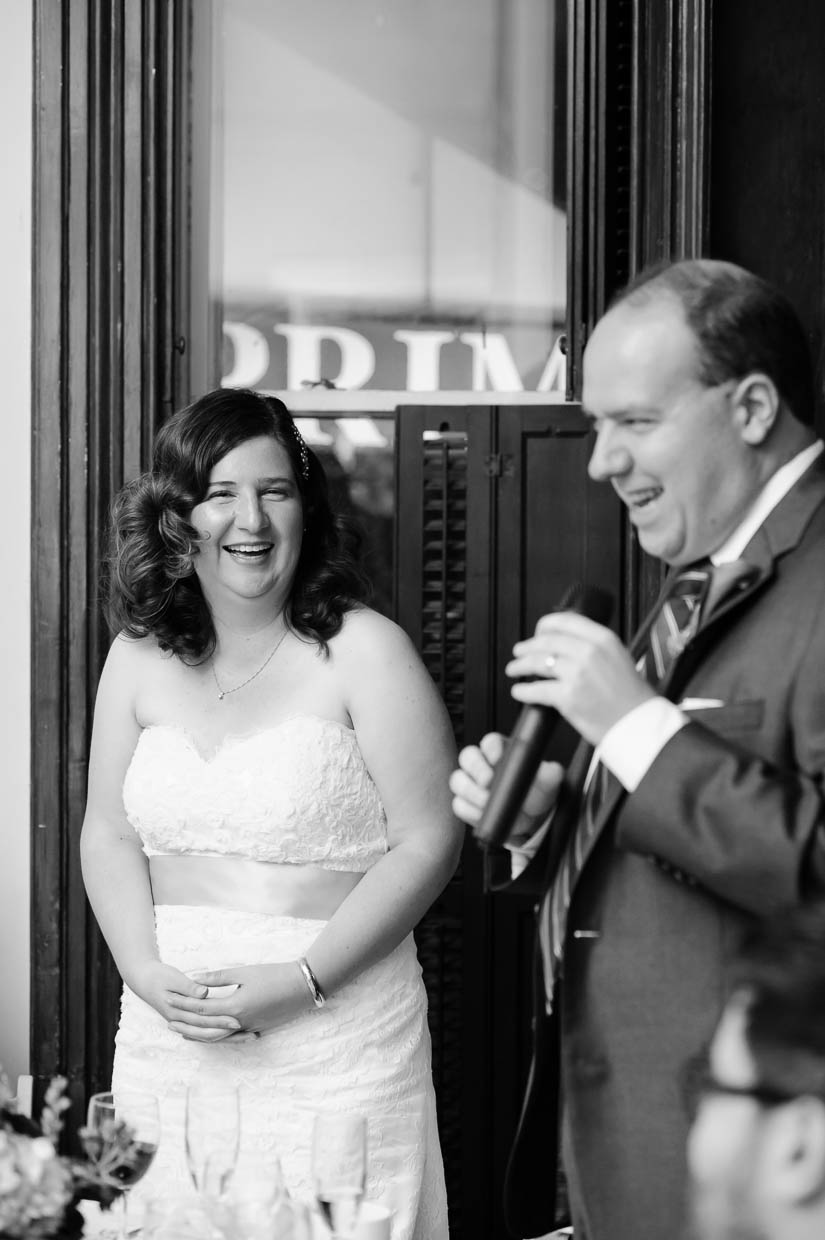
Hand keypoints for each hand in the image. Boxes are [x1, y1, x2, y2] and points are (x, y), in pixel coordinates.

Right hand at [127, 960, 240, 1041]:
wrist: (144, 980)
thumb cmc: (159, 976)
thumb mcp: (173, 978)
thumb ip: (189, 986)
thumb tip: (204, 993)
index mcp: (177, 1012)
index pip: (203, 1020)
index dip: (221, 1020)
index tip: (238, 1021)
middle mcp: (181, 1022)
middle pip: (208, 1033)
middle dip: (229, 1033)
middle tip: (251, 1033)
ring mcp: (184, 1023)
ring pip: (208, 1036)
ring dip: (229, 1038)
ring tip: (250, 1036)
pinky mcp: (188, 1020)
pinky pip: (205, 1032)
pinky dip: (220, 1033)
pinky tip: (236, 1033)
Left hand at [166, 962, 312, 1040]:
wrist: (302, 986)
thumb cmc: (274, 974)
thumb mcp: (244, 972)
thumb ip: (218, 977)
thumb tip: (195, 978)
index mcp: (235, 1007)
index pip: (201, 1009)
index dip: (183, 1004)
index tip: (168, 999)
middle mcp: (239, 1023)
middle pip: (206, 1027)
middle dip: (186, 1024)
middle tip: (168, 1021)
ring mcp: (248, 1029)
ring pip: (218, 1037)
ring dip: (199, 1035)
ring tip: (184, 1033)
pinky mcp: (256, 1029)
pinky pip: (231, 1038)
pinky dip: (217, 1037)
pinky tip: (211, 1034)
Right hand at [449, 732, 563, 847]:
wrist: (532, 817)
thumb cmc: (537, 792)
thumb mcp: (549, 781)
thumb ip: (551, 773)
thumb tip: (552, 770)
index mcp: (501, 750)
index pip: (490, 741)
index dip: (491, 749)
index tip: (497, 759)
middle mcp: (483, 763)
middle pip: (467, 756)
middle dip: (476, 769)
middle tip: (488, 782)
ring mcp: (471, 783)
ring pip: (458, 780)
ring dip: (471, 792)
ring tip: (487, 803)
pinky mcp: (466, 803)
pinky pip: (459, 805)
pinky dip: (469, 811)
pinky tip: (482, 816)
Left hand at [507, 612, 655, 745]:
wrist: (638, 724)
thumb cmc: (631, 696)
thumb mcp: (619, 657)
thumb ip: (595, 647)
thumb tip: (567, 643)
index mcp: (603, 639)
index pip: (564, 621)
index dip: (544, 626)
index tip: (537, 632)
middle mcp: (589, 652)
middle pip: (546, 641)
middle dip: (527, 646)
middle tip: (519, 651)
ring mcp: (577, 674)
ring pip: (537, 662)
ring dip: (520, 665)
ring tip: (514, 669)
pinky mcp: (568, 697)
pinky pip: (537, 689)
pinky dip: (523, 690)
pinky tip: (519, 691)